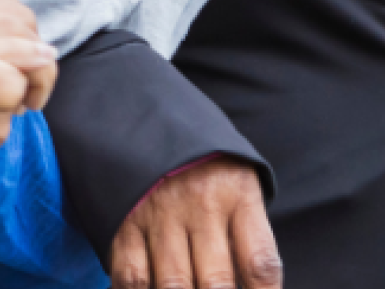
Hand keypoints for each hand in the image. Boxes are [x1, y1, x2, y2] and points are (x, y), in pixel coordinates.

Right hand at [111, 158, 280, 288]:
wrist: (147, 112)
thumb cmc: (204, 162)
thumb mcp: (237, 181)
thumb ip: (246, 234)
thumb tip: (252, 287)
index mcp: (239, 194)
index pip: (260, 264)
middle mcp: (201, 205)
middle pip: (217, 284)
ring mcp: (160, 214)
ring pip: (173, 287)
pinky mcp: (124, 222)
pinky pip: (131, 277)